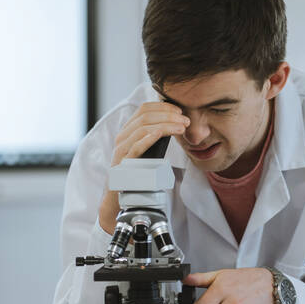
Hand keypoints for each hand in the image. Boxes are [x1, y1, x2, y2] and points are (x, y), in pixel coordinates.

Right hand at [99, 101, 189, 233]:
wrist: (119, 197)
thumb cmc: (137, 174)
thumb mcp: (148, 152)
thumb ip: (156, 138)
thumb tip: (176, 125)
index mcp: (128, 131)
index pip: (144, 109)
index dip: (163, 107)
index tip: (180, 111)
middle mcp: (122, 137)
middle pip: (145, 116)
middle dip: (168, 116)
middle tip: (185, 121)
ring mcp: (121, 149)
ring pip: (142, 128)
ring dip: (165, 125)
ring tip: (181, 128)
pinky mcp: (122, 163)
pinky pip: (135, 147)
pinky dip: (148, 138)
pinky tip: (160, 133)